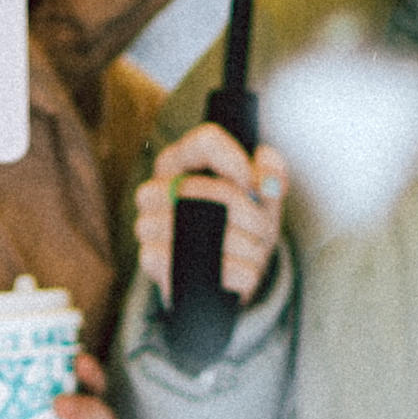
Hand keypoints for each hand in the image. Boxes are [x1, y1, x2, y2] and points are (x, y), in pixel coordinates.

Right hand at [131, 120, 297, 306]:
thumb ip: (270, 176)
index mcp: (177, 162)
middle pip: (211, 190)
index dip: (236, 160)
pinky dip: (238, 271)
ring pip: (209, 231)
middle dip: (250, 214)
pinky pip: (205, 264)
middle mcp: (155, 190)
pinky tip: (243, 271)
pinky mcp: (151, 260)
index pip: (206, 141)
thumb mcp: (260, 199)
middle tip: (263, 227)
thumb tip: (267, 172)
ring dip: (248, 246)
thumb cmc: (237, 227)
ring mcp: (147, 224)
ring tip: (255, 251)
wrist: (217, 277)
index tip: (253, 183)